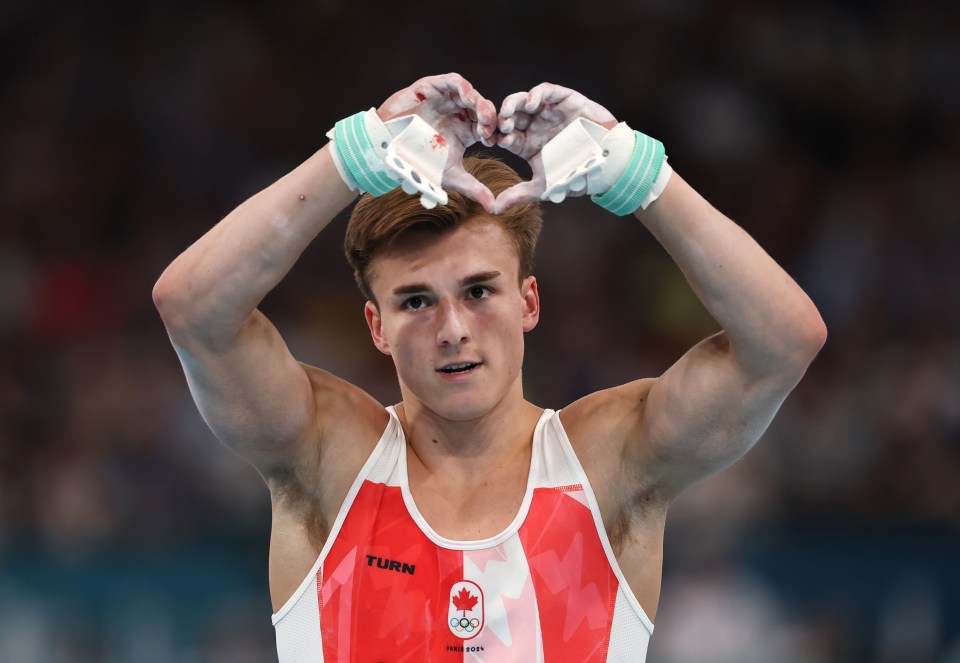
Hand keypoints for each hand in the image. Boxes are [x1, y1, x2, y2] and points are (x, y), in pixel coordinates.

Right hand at [378, 74, 497, 211]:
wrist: (388, 149)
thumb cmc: (417, 161)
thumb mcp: (449, 176)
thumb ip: (473, 188)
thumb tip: (493, 207)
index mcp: (466, 131)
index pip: (487, 127)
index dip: (494, 133)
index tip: (494, 142)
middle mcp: (459, 113)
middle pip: (482, 109)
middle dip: (490, 117)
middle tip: (490, 128)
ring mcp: (447, 100)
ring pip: (471, 94)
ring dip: (480, 102)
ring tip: (482, 114)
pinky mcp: (434, 87)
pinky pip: (454, 81)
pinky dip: (464, 87)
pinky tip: (468, 98)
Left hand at [493, 83, 617, 213]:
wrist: (606, 163)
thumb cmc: (576, 174)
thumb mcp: (544, 187)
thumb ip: (519, 194)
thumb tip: (495, 208)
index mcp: (526, 143)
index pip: (504, 136)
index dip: (494, 136)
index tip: (490, 140)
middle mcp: (535, 126)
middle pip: (511, 116)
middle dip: (501, 118)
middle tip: (500, 125)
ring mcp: (548, 112)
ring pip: (524, 100)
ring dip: (513, 103)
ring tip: (510, 112)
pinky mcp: (564, 100)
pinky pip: (546, 91)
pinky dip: (537, 94)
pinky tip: (532, 104)